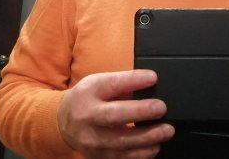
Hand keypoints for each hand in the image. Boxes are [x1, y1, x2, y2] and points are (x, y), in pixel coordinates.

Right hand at [57, 69, 174, 157]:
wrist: (63, 122)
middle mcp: (87, 116)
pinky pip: (121, 157)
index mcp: (89, 92)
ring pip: (120, 142)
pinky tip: (154, 147)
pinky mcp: (97, 156)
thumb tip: (149, 84)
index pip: (112, 84)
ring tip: (166, 131)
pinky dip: (140, 154)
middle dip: (140, 112)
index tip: (153, 78)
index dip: (133, 80)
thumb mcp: (98, 83)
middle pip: (114, 116)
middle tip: (161, 108)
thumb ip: (121, 84)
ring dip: (146, 138)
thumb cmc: (86, 98)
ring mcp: (91, 140)